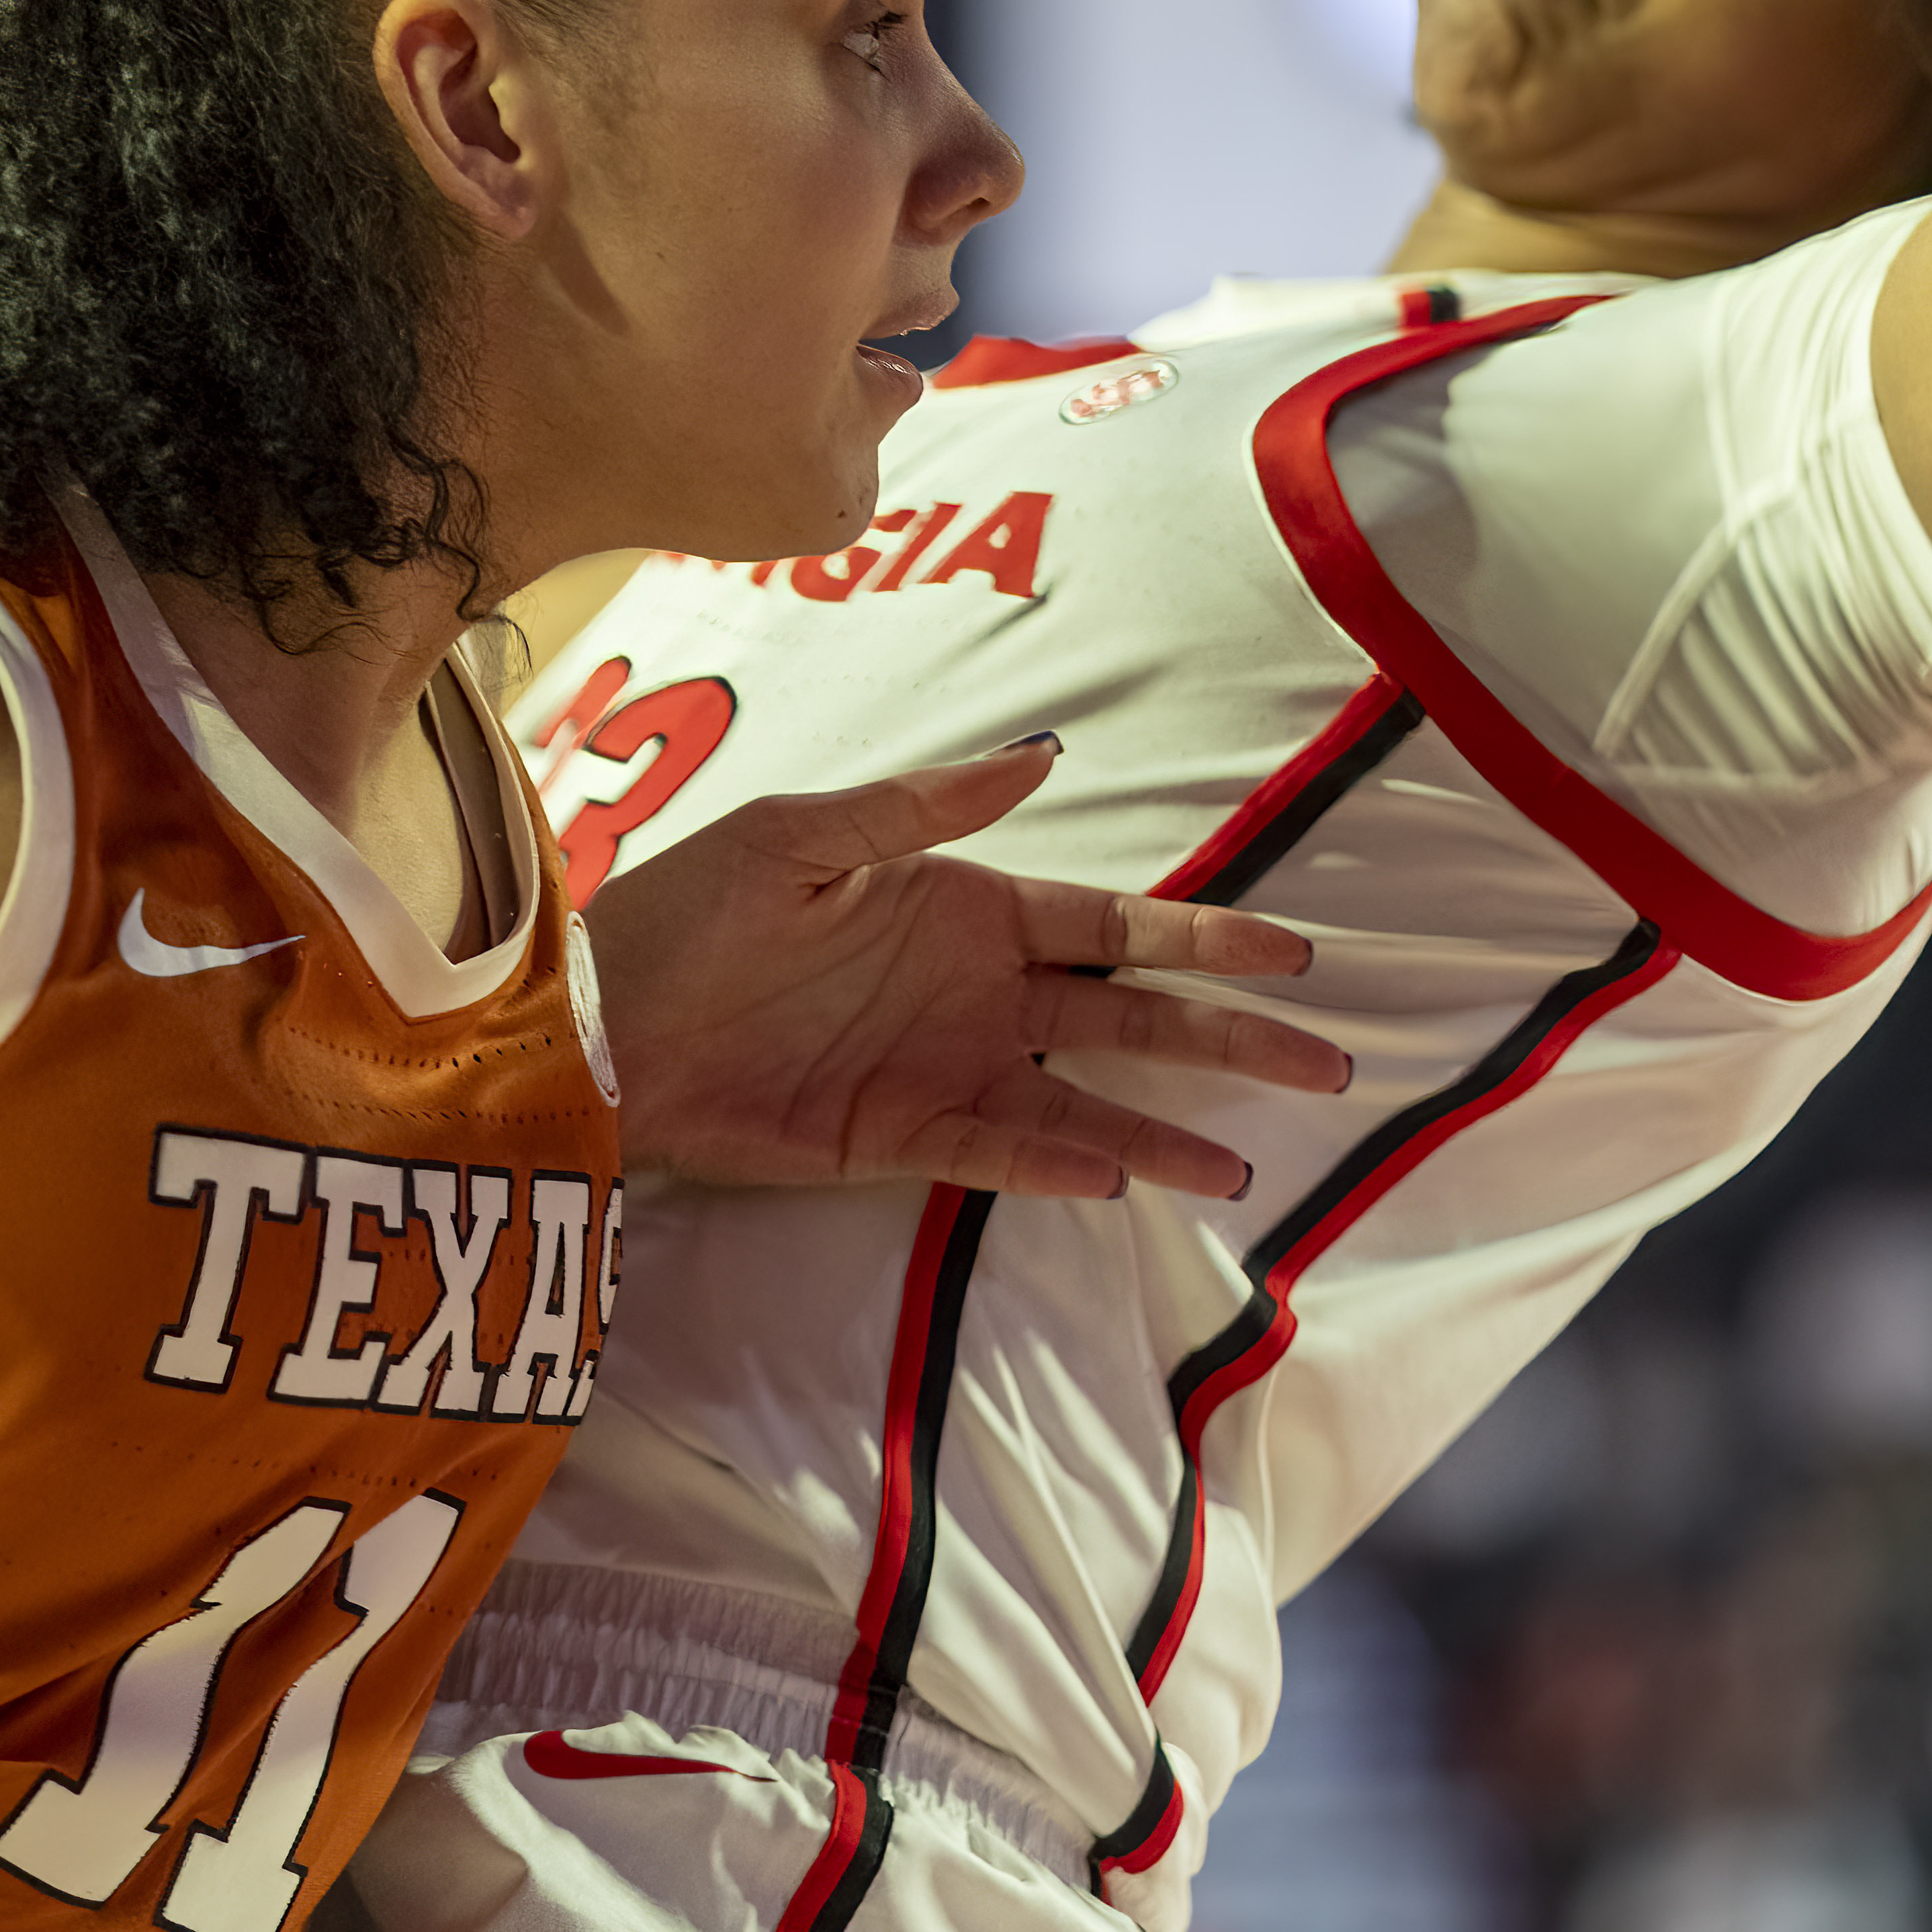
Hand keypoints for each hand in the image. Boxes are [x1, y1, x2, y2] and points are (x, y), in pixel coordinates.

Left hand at [586, 740, 1346, 1199]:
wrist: (606, 1018)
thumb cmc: (693, 908)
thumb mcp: (803, 831)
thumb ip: (925, 805)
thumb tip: (1041, 758)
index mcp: (965, 907)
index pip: (1113, 924)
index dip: (1204, 938)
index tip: (1291, 953)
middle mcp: (976, 992)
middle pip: (1129, 1015)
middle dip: (1226, 1038)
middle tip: (1325, 1059)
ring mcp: (947, 1068)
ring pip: (1085, 1100)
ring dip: (1164, 1127)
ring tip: (1242, 1164)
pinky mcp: (901, 1137)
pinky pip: (1002, 1153)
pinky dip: (1063, 1163)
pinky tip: (1126, 1174)